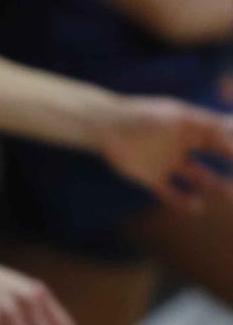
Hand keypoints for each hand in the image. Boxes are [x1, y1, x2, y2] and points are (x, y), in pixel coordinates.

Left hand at [96, 95, 232, 210]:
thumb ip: (208, 125)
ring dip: (214, 184)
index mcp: (187, 126)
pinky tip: (196, 206)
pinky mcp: (151, 176)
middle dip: (232, 164)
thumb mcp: (178, 118)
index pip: (220, 134)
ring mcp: (166, 160)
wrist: (105, 126)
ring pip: (198, 175)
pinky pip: (171, 193)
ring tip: (227, 193)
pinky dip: (184, 202)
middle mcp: (180, 143)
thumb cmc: (143, 118)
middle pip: (214, 153)